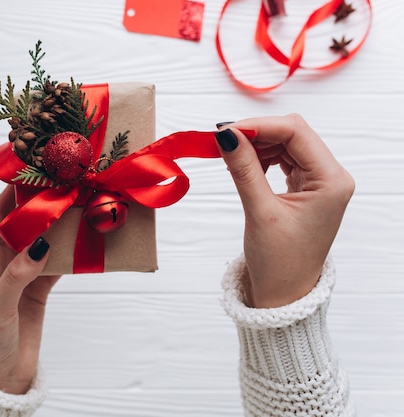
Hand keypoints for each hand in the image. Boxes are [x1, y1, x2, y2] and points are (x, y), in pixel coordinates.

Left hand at [0, 185, 59, 393]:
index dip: (11, 194)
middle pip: (23, 224)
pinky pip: (56, 263)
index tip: (32, 174)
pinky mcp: (39, 288)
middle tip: (63, 188)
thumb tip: (40, 244)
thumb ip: (17, 274)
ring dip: (58, 228)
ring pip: (43, 241)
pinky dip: (69, 253)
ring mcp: (23, 274)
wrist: (0, 375)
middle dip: (41, 206)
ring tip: (78, 209)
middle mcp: (3, 262)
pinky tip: (83, 242)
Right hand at [215, 114, 353, 307]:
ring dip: (258, 144)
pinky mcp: (306, 188)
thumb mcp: (260, 212)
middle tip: (223, 139)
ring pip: (287, 144)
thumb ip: (244, 169)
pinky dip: (262, 157)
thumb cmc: (280, 263)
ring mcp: (320, 182)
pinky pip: (284, 159)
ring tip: (230, 155)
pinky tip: (244, 163)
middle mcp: (332, 177)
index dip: (260, 125)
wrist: (284, 293)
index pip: (296, 133)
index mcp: (332, 182)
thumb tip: (226, 136)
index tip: (226, 130)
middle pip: (293, 134)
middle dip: (257, 132)